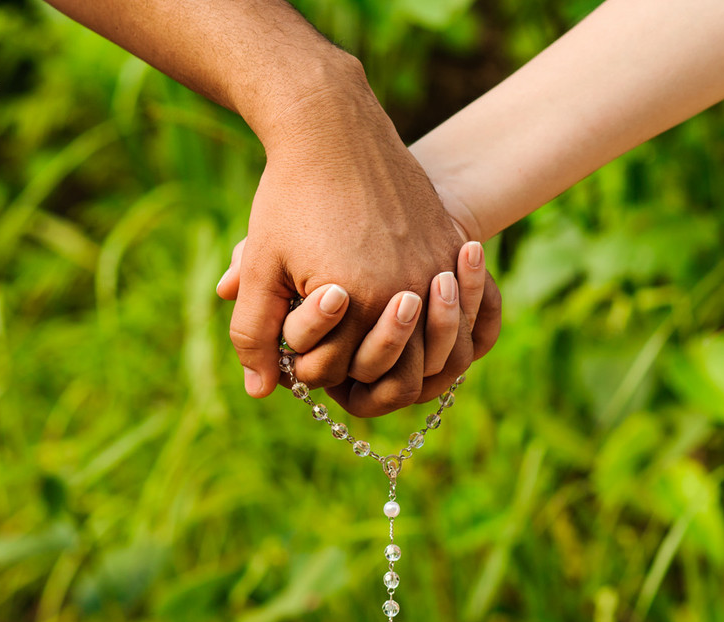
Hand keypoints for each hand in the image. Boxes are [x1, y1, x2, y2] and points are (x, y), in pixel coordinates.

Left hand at [225, 60, 499, 416]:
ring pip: (440, 355)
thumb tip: (259, 392)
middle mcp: (405, 290)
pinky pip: (470, 316)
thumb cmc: (290, 198)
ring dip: (410, 361)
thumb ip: (253, 332)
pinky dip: (450, 332)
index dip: (313, 371)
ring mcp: (436, 268)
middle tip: (337, 350)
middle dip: (363, 374)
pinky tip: (419, 324)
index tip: (298, 347)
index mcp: (354, 301)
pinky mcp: (453, 248)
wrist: (333, 127)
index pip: (341, 374)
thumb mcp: (261, 266)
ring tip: (374, 344)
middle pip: (397, 376)